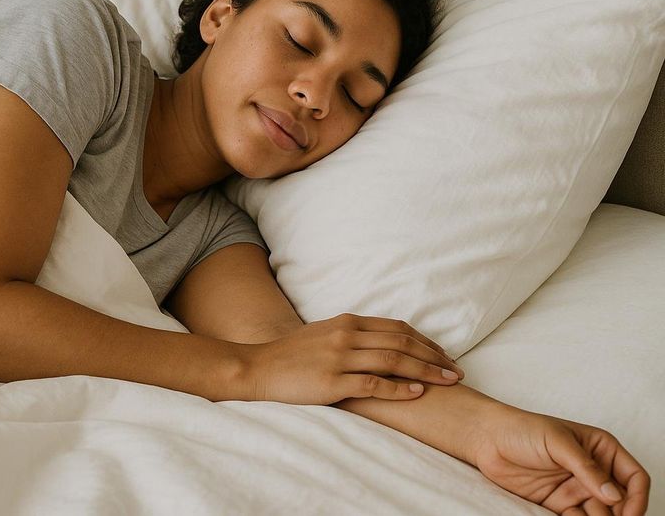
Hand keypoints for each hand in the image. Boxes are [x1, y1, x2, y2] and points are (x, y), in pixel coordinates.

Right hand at [241, 312, 463, 404]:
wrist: (257, 368)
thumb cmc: (290, 356)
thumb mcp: (323, 334)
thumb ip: (351, 335)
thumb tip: (381, 341)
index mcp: (346, 322)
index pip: (397, 327)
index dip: (425, 341)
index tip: (444, 355)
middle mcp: (346, 335)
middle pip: (402, 342)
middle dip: (434, 356)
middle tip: (457, 371)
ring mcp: (339, 358)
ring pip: (394, 360)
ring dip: (426, 371)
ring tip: (448, 382)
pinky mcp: (332, 382)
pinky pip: (374, 384)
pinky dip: (399, 388)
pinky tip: (417, 393)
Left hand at [474, 408, 649, 514]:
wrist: (486, 439)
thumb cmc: (521, 429)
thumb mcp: (557, 442)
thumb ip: (586, 468)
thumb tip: (614, 495)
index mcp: (601, 448)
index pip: (634, 477)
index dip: (638, 497)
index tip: (629, 514)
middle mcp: (593, 470)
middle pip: (621, 501)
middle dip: (621, 515)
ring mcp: (576, 488)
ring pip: (602, 513)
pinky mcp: (559, 503)